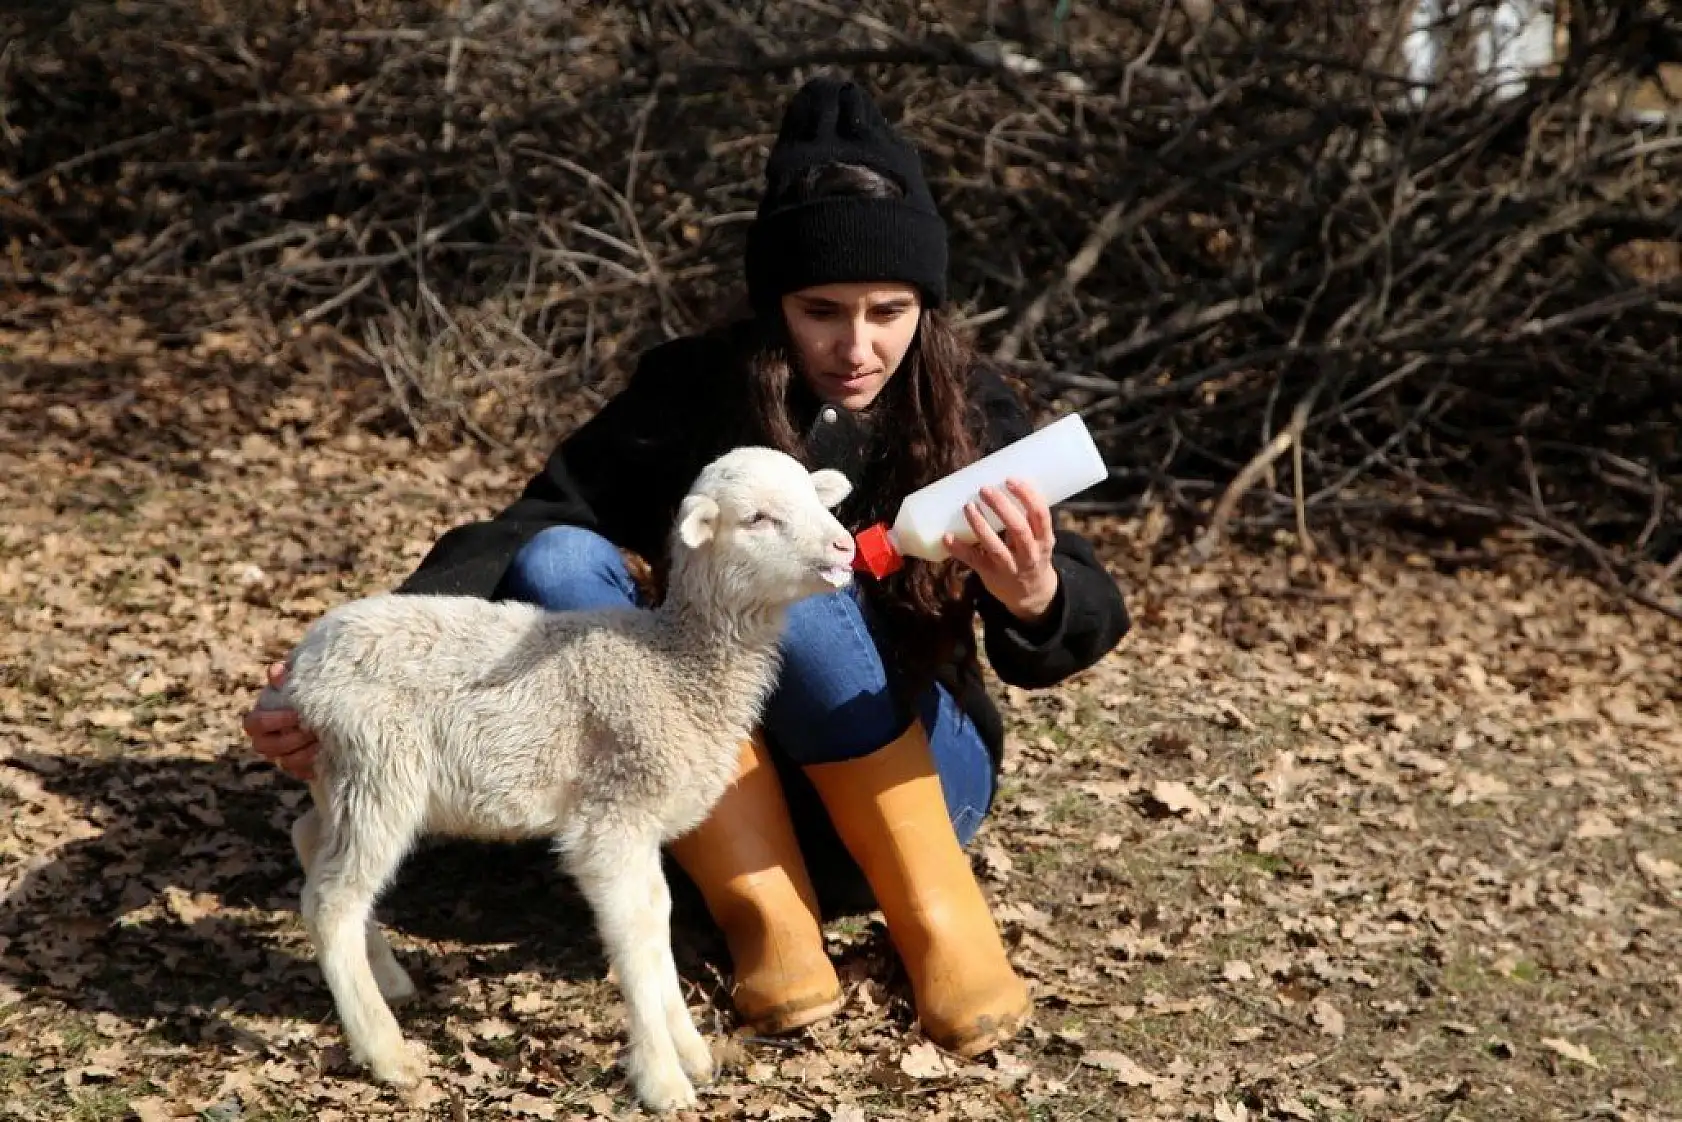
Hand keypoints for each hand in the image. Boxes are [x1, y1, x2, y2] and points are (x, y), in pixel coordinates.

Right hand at [242, 662, 318, 781]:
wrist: (330, 710)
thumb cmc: (307, 693)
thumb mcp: (298, 682)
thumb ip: (287, 677)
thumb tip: (276, 670)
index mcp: (260, 720)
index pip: (254, 724)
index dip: (273, 721)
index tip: (296, 713)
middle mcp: (266, 742)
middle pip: (267, 747)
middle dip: (291, 738)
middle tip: (313, 729)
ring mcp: (282, 757)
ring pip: (285, 762)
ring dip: (304, 753)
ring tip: (323, 742)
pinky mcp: (299, 769)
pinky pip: (302, 774)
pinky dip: (314, 766)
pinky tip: (329, 756)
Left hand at [943, 478, 1059, 623]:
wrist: (1031, 595)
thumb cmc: (1030, 553)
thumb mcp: (1038, 537)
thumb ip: (1024, 516)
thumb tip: (999, 479)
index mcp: (1044, 539)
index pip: (1040, 515)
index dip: (1027, 496)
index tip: (1011, 479)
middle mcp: (1029, 554)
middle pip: (1018, 529)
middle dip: (1001, 507)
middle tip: (985, 489)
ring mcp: (1010, 566)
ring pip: (995, 546)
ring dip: (980, 525)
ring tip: (968, 506)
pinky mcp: (991, 575)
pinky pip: (974, 561)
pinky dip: (959, 549)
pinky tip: (946, 537)